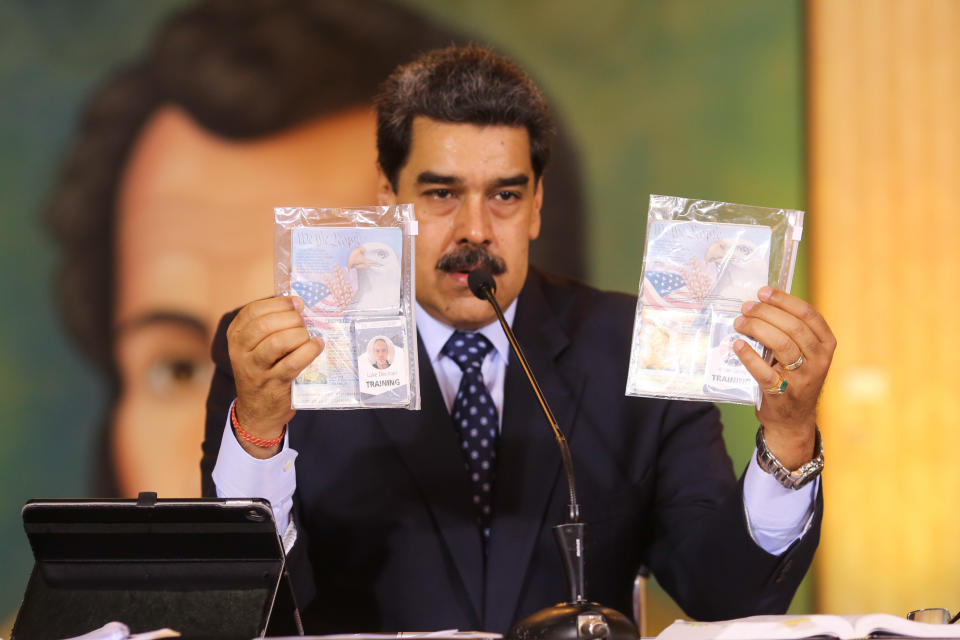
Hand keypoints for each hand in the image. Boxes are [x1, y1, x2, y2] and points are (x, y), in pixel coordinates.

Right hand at [226, 296, 323, 457]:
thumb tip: (298, 304)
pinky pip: (293, 362)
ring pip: (277, 342)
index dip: (279, 303)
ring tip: (309, 336)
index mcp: (235, 337)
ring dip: (299, 334)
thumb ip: (269, 326)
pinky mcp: (274, 384)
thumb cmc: (263, 370)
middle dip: (290, 318)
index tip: (297, 304)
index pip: (253, 311)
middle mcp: (240, 353)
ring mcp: (255, 370)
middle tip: (304, 322)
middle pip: (264, 325)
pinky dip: (309, 350)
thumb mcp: (255, 348)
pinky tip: (317, 346)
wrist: (257, 412)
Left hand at [733, 286, 835, 469]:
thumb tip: (761, 302)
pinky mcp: (782, 394)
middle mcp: (819, 361)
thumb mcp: (803, 354)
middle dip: (766, 313)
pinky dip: (748, 356)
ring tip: (739, 323)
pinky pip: (764, 371)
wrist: (792, 420)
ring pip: (782, 345)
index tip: (763, 292)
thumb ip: (791, 331)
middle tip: (746, 308)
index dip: (784, 300)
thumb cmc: (794, 377)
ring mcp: (802, 379)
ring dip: (757, 329)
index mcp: (826, 345)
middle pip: (793, 327)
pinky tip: (737, 345)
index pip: (809, 315)